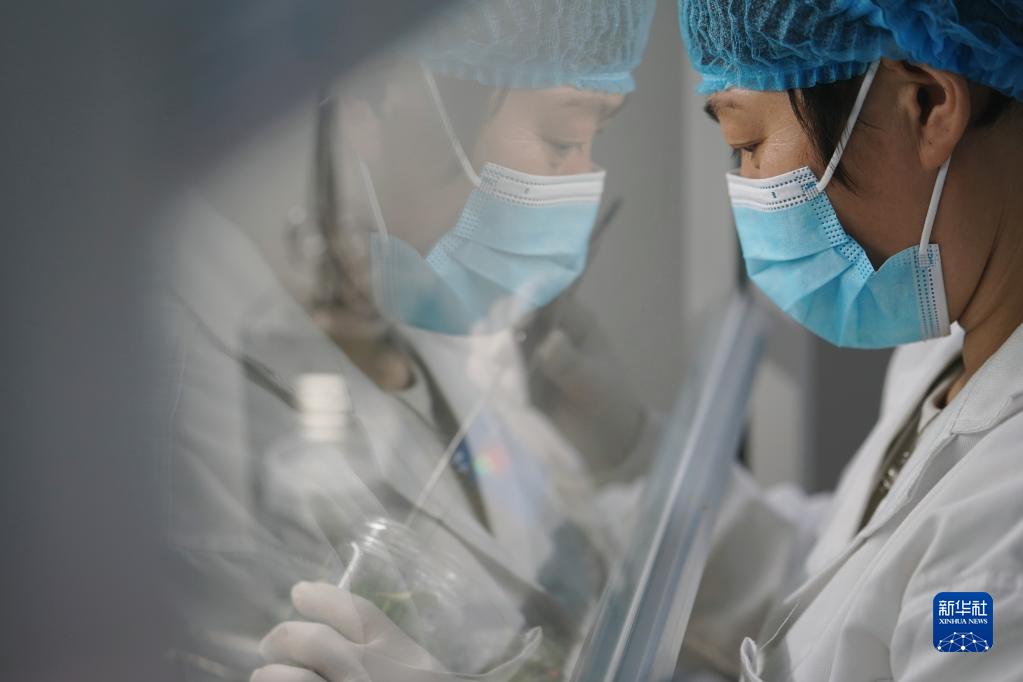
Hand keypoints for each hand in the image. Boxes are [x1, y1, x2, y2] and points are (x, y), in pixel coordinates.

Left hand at [252, 581, 444, 681]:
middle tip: (270, 643)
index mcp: (400, 656)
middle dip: (284, 637)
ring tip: (264, 674)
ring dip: (272, 674)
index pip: (355, 612)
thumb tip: (334, 632)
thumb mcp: (419, 672)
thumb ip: (390, 653)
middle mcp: (371, 676)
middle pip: (316, 641)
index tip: (300, 592)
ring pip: (295, 679)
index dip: (321, 597)